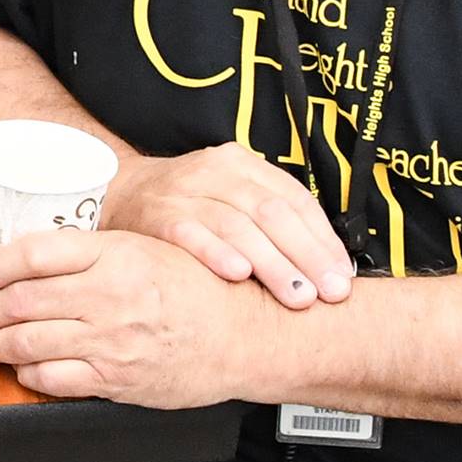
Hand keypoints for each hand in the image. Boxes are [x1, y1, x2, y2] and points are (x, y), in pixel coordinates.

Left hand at [0, 229, 273, 408]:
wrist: (246, 334)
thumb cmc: (197, 286)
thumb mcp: (145, 248)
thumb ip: (92, 250)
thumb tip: (34, 257)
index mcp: (113, 254)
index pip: (34, 254)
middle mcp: (107, 297)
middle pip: (21, 301)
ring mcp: (111, 342)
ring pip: (29, 343)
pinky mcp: (118, 380)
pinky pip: (57, 380)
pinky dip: (30, 374)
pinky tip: (23, 369)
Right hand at [101, 143, 351, 307]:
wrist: (119, 194)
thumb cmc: (190, 207)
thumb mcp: (231, 198)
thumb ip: (273, 224)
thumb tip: (331, 271)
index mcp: (241, 164)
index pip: (293, 199)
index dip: (322, 239)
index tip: (342, 277)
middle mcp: (213, 172)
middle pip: (270, 212)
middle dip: (305, 255)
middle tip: (329, 294)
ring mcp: (182, 192)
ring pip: (236, 225)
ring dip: (272, 263)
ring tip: (297, 297)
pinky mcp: (155, 215)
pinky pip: (190, 233)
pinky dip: (215, 252)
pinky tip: (238, 274)